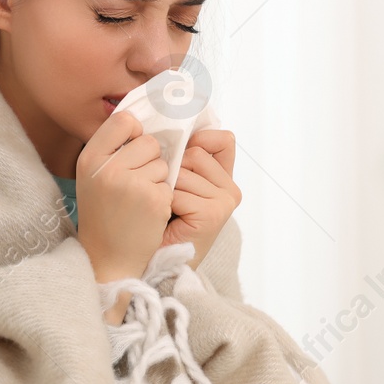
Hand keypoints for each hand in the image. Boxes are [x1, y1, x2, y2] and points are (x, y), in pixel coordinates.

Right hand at [75, 109, 172, 284]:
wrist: (106, 258)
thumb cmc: (103, 213)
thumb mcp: (94, 176)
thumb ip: (112, 148)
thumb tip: (141, 117)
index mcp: (90, 158)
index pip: (123, 120)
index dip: (134, 133)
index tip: (132, 150)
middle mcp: (107, 168)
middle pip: (148, 141)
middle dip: (149, 160)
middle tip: (134, 184)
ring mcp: (131, 184)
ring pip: (162, 163)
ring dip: (157, 180)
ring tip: (138, 201)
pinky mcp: (153, 199)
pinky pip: (170, 184)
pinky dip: (163, 198)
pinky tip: (147, 214)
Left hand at [162, 128, 239, 269]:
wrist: (154, 263)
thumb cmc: (158, 222)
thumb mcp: (172, 184)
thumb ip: (182, 157)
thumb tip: (173, 120)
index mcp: (223, 179)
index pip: (222, 139)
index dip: (199, 139)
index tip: (178, 154)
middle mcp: (230, 189)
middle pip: (196, 152)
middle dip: (172, 170)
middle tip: (165, 196)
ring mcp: (225, 202)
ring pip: (184, 171)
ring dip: (164, 188)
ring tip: (164, 210)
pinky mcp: (213, 215)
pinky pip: (178, 192)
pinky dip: (164, 204)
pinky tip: (164, 220)